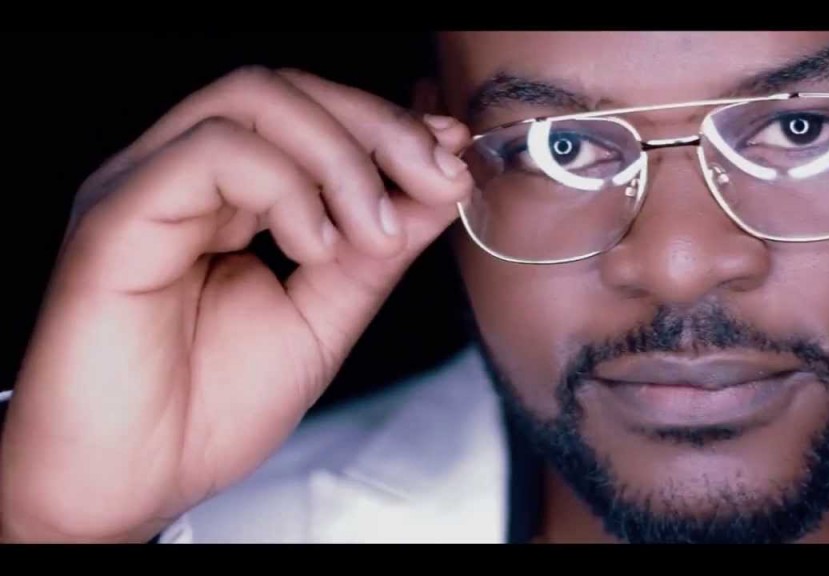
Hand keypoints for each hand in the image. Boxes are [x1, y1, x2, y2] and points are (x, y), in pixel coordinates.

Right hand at [0, 67, 472, 541]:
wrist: (134, 483)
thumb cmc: (208, 410)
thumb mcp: (322, 320)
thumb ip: (376, 253)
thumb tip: (437, 190)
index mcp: (225, 197)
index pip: (309, 115)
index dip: (388, 125)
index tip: (451, 155)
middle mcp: (182, 177)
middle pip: (286, 90)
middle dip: (379, 127)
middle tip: (435, 178)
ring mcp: (147, 187)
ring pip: (253, 101)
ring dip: (342, 157)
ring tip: (372, 233)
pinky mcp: (119, 215)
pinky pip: (213, 154)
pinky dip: (286, 188)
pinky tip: (314, 246)